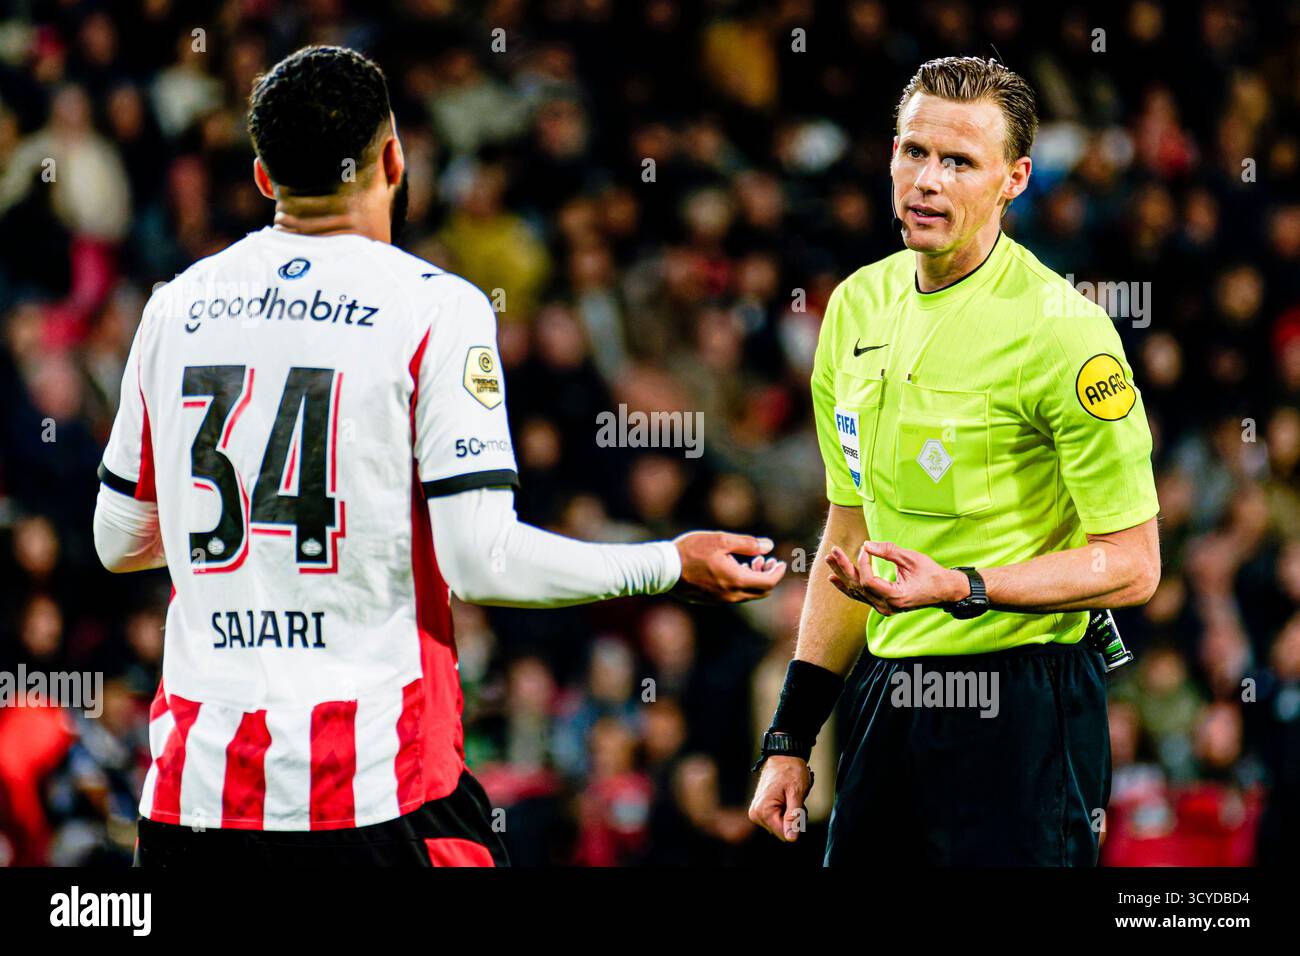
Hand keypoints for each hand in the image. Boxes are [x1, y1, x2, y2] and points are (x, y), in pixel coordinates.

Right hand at [672, 532, 786, 603]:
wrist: (664, 570)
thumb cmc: (691, 551)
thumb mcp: (720, 540)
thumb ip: (747, 544)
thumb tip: (769, 546)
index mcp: (736, 580)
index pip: (768, 582)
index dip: (778, 572)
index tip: (780, 561)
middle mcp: (731, 595)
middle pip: (761, 592)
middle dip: (768, 576)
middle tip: (765, 560)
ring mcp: (720, 600)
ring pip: (747, 594)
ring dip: (754, 580)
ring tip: (748, 562)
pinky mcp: (711, 601)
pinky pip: (734, 596)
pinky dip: (741, 584)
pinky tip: (732, 569)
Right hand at [748, 756, 811, 841]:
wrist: (783, 757)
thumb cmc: (791, 771)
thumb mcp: (796, 793)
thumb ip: (793, 817)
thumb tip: (791, 838)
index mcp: (763, 811)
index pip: (784, 834)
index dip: (796, 824)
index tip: (798, 807)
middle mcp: (756, 814)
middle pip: (781, 831)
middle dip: (792, 820)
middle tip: (795, 800)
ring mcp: (756, 812)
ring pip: (779, 826)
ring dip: (789, 815)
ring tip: (790, 798)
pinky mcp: (759, 809)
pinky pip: (775, 819)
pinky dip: (784, 812)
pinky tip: (785, 799)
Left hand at [825, 540, 966, 614]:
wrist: (944, 591)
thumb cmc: (931, 574)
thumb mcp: (911, 559)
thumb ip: (888, 551)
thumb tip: (866, 545)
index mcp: (895, 597)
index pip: (868, 581)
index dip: (863, 563)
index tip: (865, 548)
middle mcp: (886, 606)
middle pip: (858, 587)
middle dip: (844, 567)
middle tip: (833, 551)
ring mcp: (883, 608)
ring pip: (857, 592)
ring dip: (842, 575)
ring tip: (830, 560)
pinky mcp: (882, 605)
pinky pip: (861, 596)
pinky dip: (847, 586)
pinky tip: (834, 578)